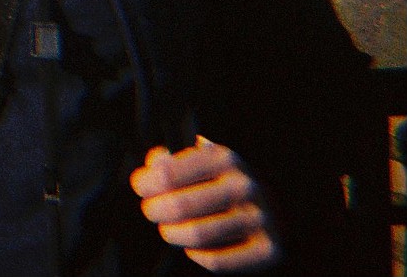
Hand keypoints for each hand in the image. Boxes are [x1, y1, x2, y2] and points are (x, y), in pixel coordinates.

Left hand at [130, 136, 277, 272]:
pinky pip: (217, 261)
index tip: (144, 190)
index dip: (145, 185)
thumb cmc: (220, 185)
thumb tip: (154, 163)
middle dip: (155, 212)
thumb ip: (169, 162)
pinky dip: (198, 256)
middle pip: (178, 206)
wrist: (277, 212)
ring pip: (196, 235)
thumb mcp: (199, 162)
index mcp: (223, 158)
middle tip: (154, 213)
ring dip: (173, 235)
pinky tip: (195, 248)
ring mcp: (260, 218)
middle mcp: (245, 186)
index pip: (166, 174)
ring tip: (171, 230)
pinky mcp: (268, 249)